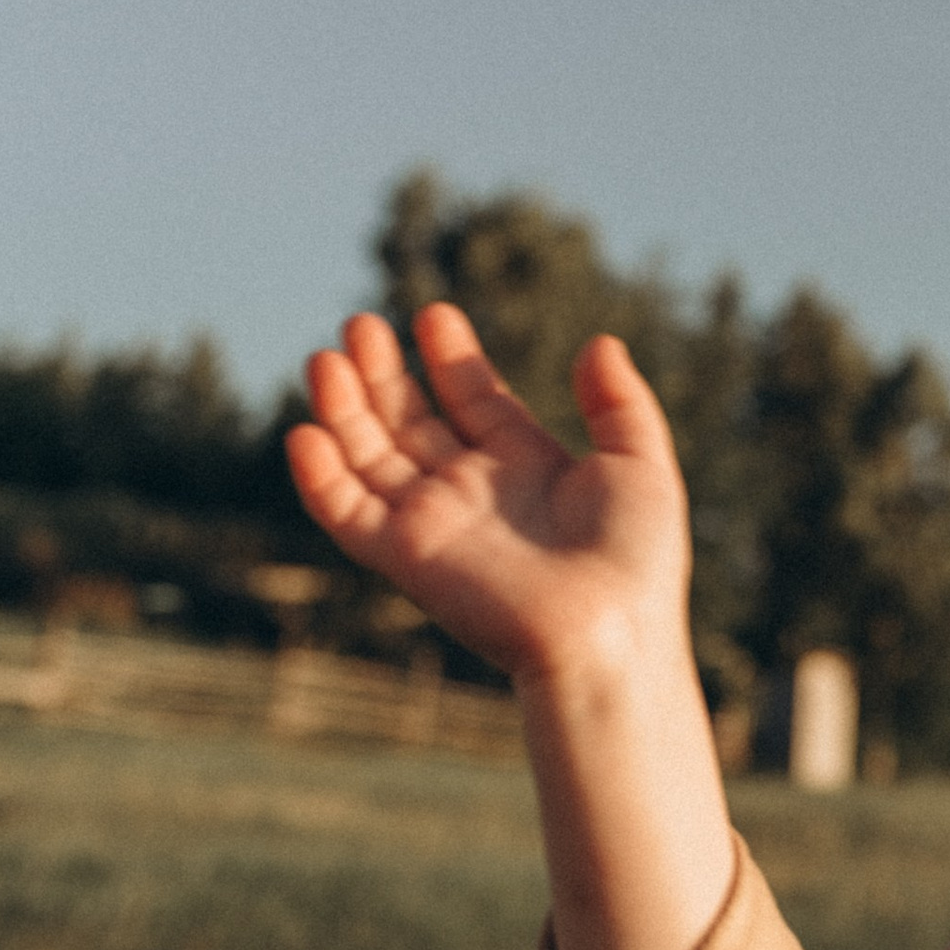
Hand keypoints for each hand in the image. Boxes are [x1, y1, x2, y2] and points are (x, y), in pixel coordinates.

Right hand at [287, 307, 687, 692]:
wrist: (607, 633)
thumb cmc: (635, 558)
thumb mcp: (642, 464)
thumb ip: (620, 402)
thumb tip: (599, 343)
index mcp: (528, 466)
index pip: (475, 401)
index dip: (452, 358)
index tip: (435, 315)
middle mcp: (474, 492)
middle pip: (413, 421)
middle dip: (384, 374)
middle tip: (361, 325)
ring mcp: (435, 523)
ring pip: (370, 457)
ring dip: (344, 409)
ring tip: (328, 358)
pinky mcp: (406, 556)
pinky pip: (346, 514)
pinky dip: (320, 478)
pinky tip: (306, 434)